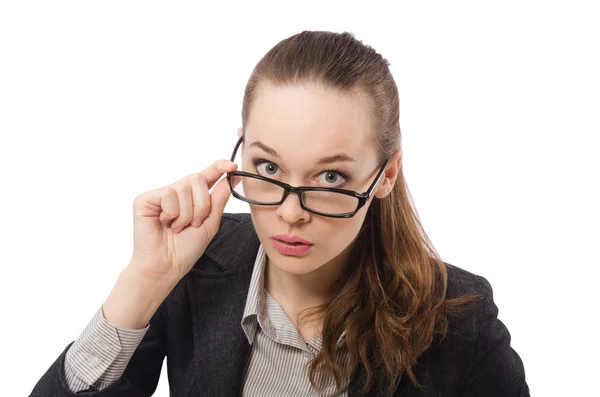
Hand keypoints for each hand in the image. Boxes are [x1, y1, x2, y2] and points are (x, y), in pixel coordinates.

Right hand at [128, 159, 238, 281]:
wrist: (167, 266)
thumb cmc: (186, 249)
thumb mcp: (210, 224)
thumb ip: (218, 200)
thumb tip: (230, 179)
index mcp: (193, 197)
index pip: (207, 174)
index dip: (219, 166)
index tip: (232, 165)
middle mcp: (177, 192)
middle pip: (198, 179)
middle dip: (202, 204)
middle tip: (195, 223)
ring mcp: (161, 194)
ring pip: (184, 188)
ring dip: (186, 213)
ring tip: (177, 227)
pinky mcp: (146, 199)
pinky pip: (168, 194)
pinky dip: (172, 213)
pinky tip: (165, 223)